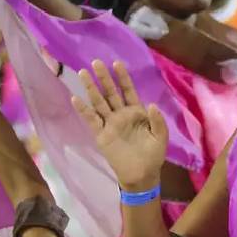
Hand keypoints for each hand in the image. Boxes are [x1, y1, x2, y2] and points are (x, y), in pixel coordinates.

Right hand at [72, 60, 167, 190]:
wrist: (142, 174)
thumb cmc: (153, 155)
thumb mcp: (160, 137)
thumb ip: (157, 121)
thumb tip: (151, 105)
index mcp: (136, 112)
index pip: (128, 90)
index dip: (122, 78)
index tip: (116, 63)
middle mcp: (121, 114)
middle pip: (110, 93)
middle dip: (104, 78)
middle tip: (96, 62)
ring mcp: (110, 124)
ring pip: (99, 102)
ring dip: (91, 89)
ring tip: (82, 74)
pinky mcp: (101, 135)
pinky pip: (91, 120)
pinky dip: (83, 110)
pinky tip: (76, 98)